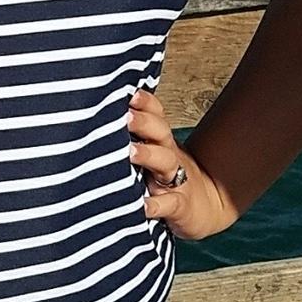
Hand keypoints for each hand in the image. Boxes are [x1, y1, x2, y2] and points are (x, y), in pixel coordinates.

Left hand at [128, 88, 234, 240]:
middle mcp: (168, 156)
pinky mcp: (179, 206)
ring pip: (165, 162)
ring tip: (131, 152)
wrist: (205, 208)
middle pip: (160, 133)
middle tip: (126, 117)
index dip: (145, 103)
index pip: (155, 116)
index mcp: (160, 142)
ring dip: (148, 155)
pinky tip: (142, 206)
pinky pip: (168, 204)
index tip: (130, 93)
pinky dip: (155, 205)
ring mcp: (176, 181)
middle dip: (144, 122)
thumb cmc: (166, 178)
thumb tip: (95, 119)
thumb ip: (133, 138)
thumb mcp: (154, 155)